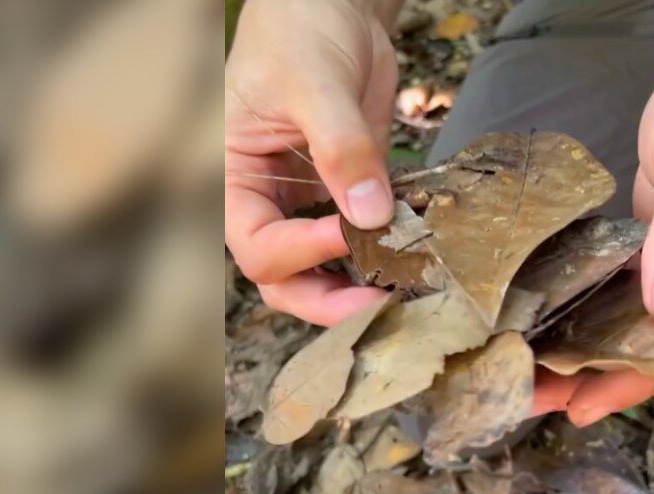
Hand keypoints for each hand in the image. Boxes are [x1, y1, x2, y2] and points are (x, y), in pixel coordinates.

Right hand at [225, 0, 395, 325]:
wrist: (336, 6)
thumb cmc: (301, 30)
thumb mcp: (316, 84)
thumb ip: (342, 148)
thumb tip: (371, 215)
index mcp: (235, 177)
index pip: (255, 244)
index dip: (299, 252)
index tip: (348, 233)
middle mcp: (269, 200)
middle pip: (284, 279)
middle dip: (328, 300)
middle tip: (380, 304)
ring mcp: (310, 201)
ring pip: (324, 271)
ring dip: (359, 288)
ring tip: (404, 291)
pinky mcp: (350, 194)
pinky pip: (364, 238)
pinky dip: (388, 253)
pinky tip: (418, 254)